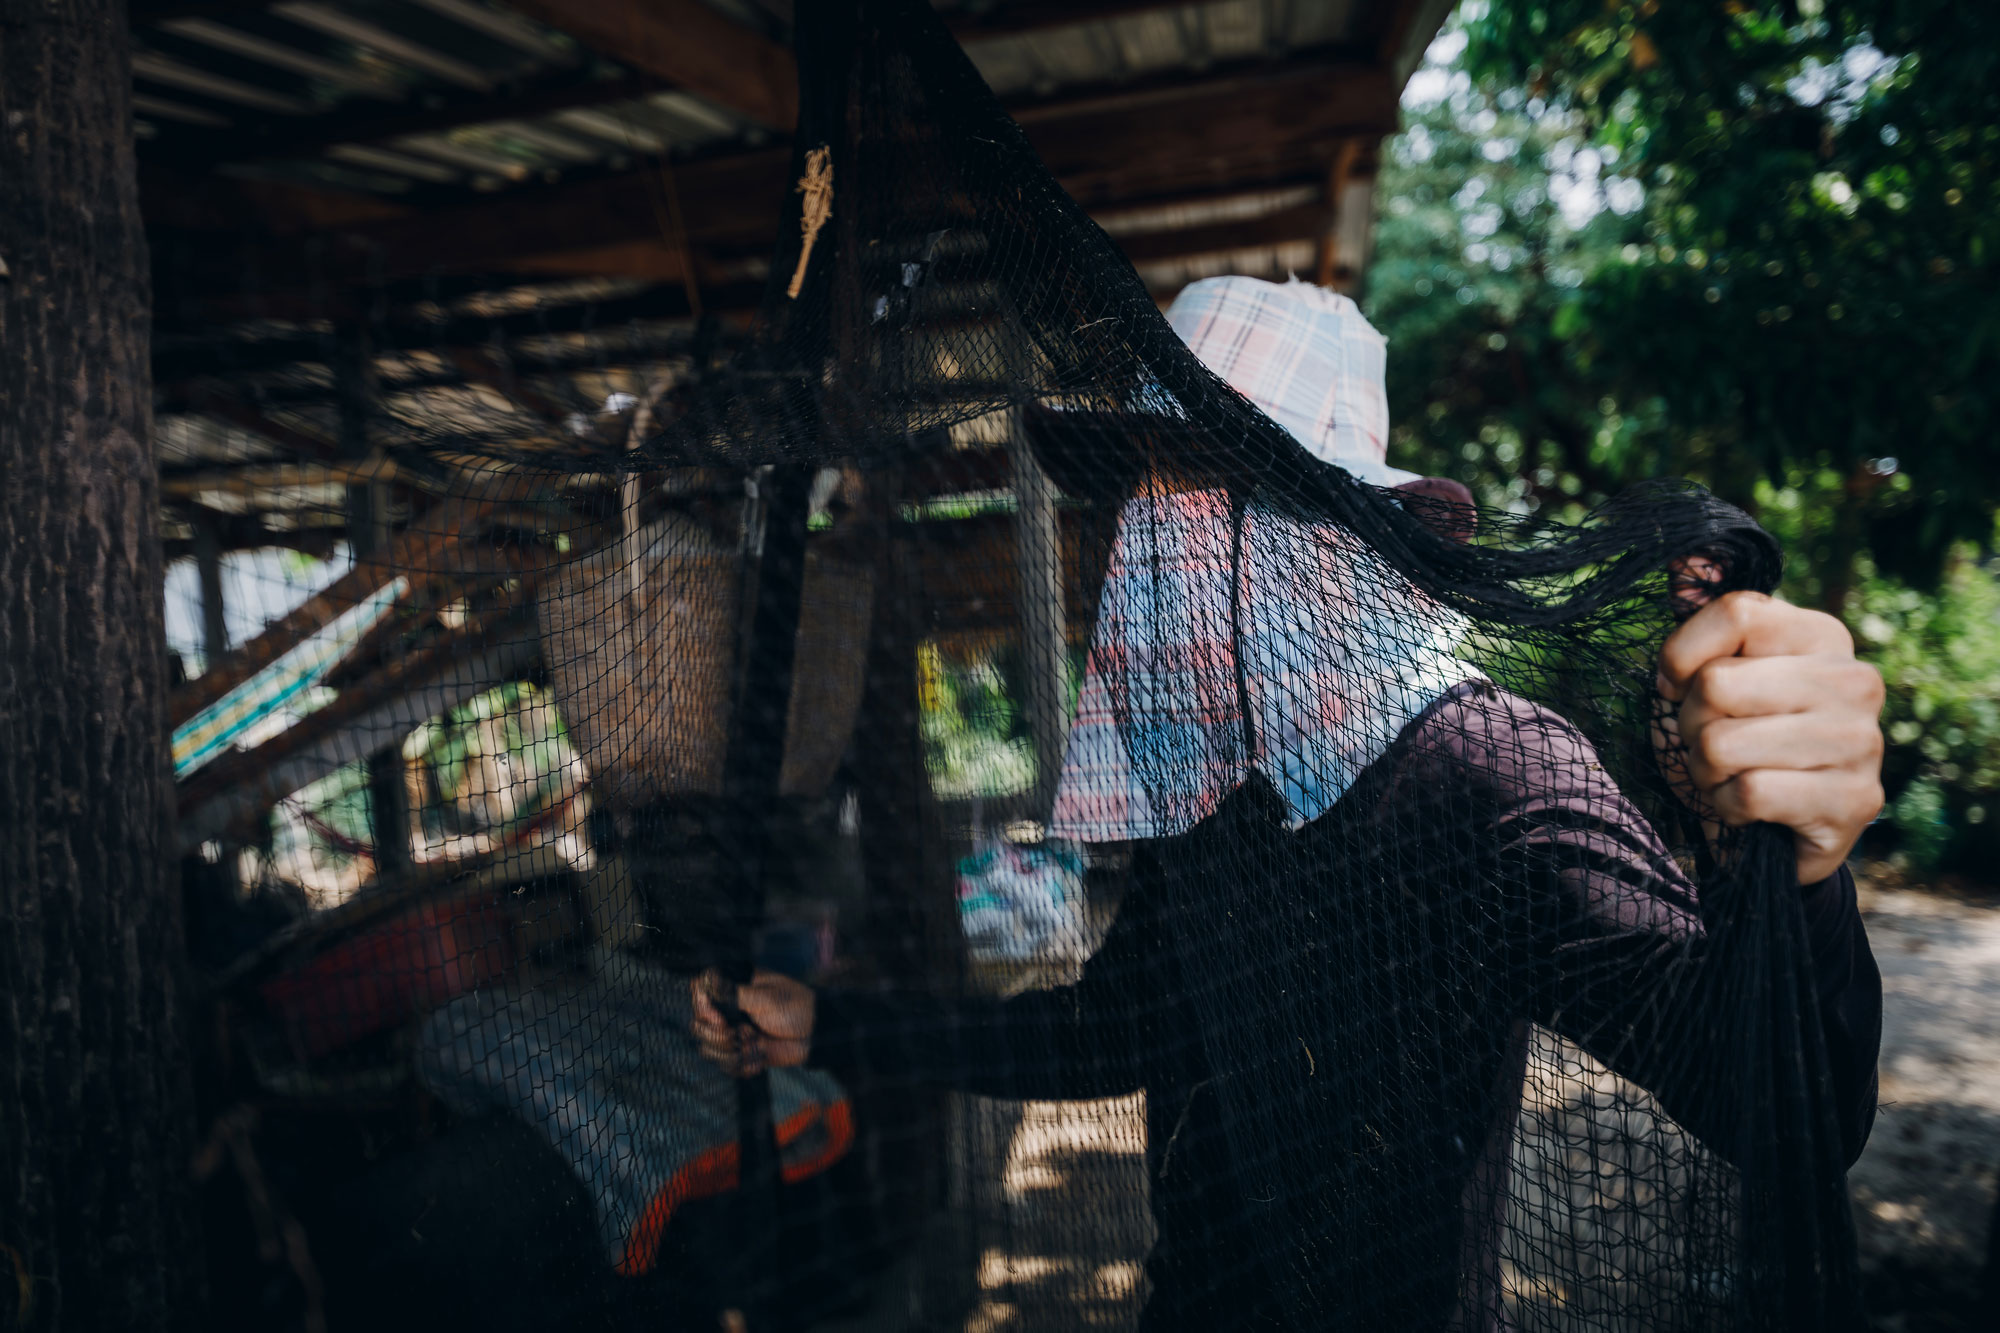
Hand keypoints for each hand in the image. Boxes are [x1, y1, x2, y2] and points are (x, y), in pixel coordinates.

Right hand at [691, 968, 814, 1076]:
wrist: (814, 1036)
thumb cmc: (795, 1007)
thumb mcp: (766, 997)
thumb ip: (735, 993)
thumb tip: (708, 981)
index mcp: (733, 987)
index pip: (699, 991)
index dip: (702, 1006)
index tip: (720, 1018)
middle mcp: (727, 1009)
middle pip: (698, 1024)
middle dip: (718, 1034)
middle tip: (743, 1033)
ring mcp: (732, 1032)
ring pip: (708, 1047)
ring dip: (731, 1050)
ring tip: (755, 1043)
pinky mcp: (739, 1052)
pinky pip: (724, 1064)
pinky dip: (741, 1064)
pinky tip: (759, 1056)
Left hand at [1657, 580, 1884, 884]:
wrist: (1779, 826)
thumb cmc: (1737, 736)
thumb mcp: (1714, 672)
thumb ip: (1702, 617)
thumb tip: (1683, 556)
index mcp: (1822, 635)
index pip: (1734, 612)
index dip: (1681, 655)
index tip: (1677, 685)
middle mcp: (1855, 680)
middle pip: (1717, 685)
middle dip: (1690, 724)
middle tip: (1710, 740)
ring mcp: (1863, 742)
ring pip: (1723, 745)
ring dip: (1704, 771)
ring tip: (1729, 774)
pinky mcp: (1855, 801)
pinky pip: (1747, 794)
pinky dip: (1726, 807)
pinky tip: (1748, 808)